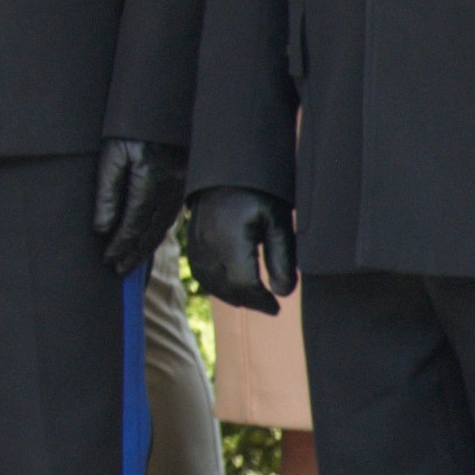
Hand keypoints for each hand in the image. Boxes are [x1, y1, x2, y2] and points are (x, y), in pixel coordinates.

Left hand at [93, 138, 187, 277]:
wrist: (160, 105)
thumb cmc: (128, 127)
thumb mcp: (111, 153)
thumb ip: (106, 191)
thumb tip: (101, 228)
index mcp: (150, 176)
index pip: (133, 221)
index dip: (120, 243)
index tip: (108, 258)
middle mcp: (170, 184)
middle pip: (150, 228)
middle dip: (133, 252)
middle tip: (118, 268)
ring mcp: (180, 184)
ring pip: (162, 224)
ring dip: (145, 246)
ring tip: (129, 261)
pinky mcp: (184, 182)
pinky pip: (169, 214)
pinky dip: (156, 231)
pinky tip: (145, 241)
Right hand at [184, 185, 295, 313]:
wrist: (226, 168)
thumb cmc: (258, 192)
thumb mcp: (277, 222)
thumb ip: (282, 258)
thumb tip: (282, 292)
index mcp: (231, 239)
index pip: (244, 284)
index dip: (262, 302)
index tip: (277, 307)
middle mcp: (209, 244)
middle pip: (226, 288)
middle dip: (249, 302)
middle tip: (268, 305)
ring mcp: (196, 242)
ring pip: (210, 283)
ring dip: (231, 297)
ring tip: (252, 299)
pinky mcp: (191, 240)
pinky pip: (199, 272)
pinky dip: (215, 286)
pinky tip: (230, 287)